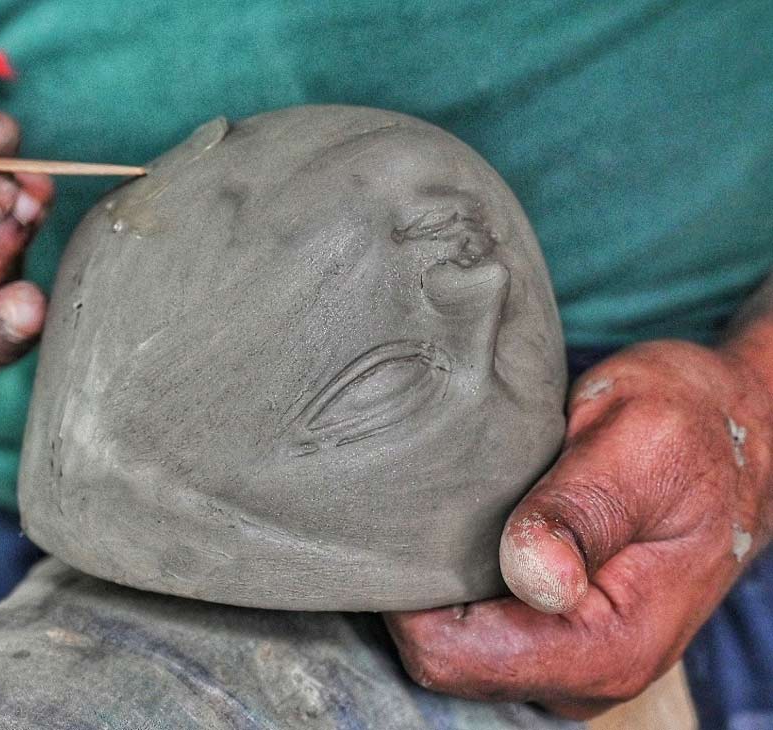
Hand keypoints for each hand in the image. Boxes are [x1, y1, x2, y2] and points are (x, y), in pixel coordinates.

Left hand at [386, 339, 772, 718]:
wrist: (735, 434)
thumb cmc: (690, 428)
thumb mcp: (638, 444)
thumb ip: (582, 511)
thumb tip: (532, 574)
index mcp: (608, 643)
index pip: (454, 655)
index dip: (407, 595)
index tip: (397, 524)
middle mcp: (584, 672)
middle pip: (441, 658)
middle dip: (414, 590)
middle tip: (415, 507)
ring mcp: (566, 660)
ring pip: (449, 646)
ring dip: (433, 583)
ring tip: (442, 512)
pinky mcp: (553, 635)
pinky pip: (472, 629)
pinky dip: (453, 581)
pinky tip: (461, 528)